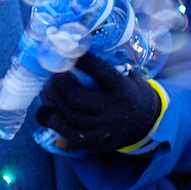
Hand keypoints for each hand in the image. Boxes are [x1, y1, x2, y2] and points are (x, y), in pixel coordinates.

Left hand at [35, 52, 161, 153]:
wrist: (145, 123)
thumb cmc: (128, 91)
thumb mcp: (127, 76)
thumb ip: (106, 65)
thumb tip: (73, 45)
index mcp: (122, 90)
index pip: (99, 72)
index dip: (80, 59)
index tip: (66, 48)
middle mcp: (113, 112)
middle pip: (76, 96)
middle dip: (58, 82)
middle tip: (53, 72)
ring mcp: (102, 130)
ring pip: (67, 114)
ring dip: (52, 97)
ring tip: (49, 88)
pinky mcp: (93, 143)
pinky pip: (64, 131)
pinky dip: (49, 118)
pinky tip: (45, 109)